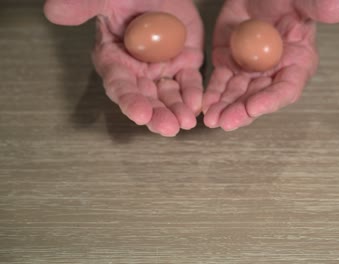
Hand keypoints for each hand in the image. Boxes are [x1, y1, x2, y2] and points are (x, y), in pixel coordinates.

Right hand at [44, 0, 203, 136]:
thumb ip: (82, 6)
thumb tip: (54, 12)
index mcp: (114, 59)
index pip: (119, 84)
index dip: (129, 100)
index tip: (139, 114)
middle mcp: (137, 71)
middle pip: (145, 98)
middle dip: (156, 115)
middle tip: (167, 127)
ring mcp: (162, 69)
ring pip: (168, 96)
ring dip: (176, 112)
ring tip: (185, 122)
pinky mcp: (184, 63)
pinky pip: (189, 83)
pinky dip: (194, 94)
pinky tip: (198, 104)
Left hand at [203, 0, 338, 130]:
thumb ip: (321, 5)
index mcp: (298, 60)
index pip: (287, 87)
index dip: (271, 100)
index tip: (254, 107)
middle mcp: (274, 71)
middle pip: (259, 97)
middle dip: (242, 111)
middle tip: (226, 121)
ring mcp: (250, 69)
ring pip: (237, 94)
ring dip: (225, 108)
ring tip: (212, 119)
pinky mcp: (229, 62)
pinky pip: (220, 81)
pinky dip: (212, 94)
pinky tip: (204, 105)